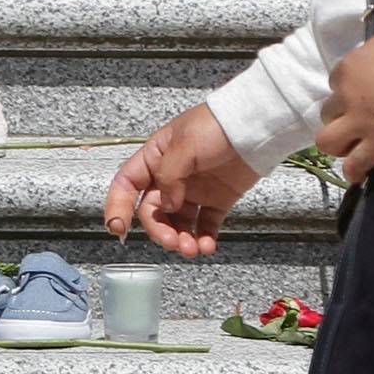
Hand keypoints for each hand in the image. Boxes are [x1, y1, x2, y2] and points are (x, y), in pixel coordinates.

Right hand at [103, 103, 259, 258]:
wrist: (255, 127)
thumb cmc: (217, 125)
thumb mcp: (184, 144)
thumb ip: (168, 177)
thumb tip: (167, 205)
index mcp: (155, 157)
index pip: (126, 184)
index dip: (117, 207)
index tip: (119, 229)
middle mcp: (171, 176)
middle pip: (153, 211)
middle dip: (159, 231)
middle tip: (171, 242)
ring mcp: (194, 190)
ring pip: (178, 224)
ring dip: (181, 239)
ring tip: (192, 248)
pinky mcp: (217, 199)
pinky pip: (204, 226)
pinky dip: (203, 239)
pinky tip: (207, 245)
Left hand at [316, 16, 373, 182]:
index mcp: (350, 67)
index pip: (335, 82)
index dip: (349, 89)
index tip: (364, 92)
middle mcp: (348, 95)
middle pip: (328, 112)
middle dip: (342, 116)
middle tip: (360, 118)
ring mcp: (361, 122)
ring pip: (329, 141)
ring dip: (340, 143)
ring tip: (354, 145)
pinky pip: (355, 165)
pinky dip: (355, 171)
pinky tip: (360, 172)